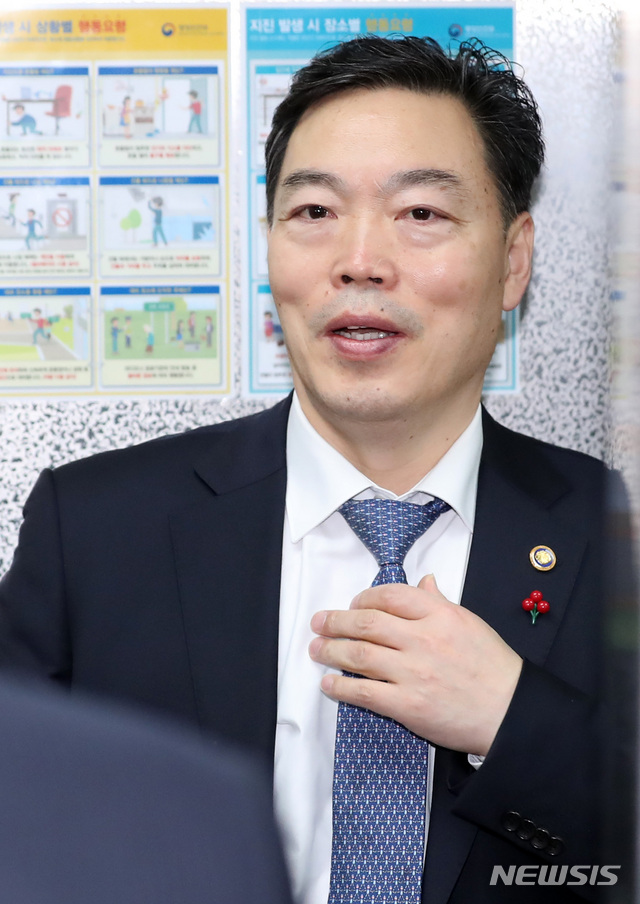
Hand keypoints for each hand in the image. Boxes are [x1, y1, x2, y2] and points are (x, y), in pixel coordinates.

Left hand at [309, 574, 522, 755]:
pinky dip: (341, 688)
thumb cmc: (493, 668)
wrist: (511, 713)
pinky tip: (329, 684)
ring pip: (360, 655)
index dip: (364, 598)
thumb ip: (440, 603)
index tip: (353, 604)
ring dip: (331, 650)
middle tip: (319, 623)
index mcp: (440, 615)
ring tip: (316, 649)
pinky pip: (364, 693)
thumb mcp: (470, 624)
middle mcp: (424, 640)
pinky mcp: (408, 706)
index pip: (390, 595)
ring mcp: (414, 673)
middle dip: (337, 621)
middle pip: (367, 622)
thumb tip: (424, 582)